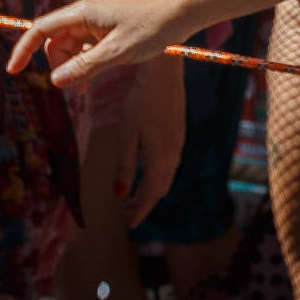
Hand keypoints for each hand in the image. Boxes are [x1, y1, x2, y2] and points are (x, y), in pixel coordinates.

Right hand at [6, 0, 185, 86]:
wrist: (178, 16)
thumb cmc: (150, 29)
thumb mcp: (116, 53)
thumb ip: (85, 67)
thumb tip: (55, 81)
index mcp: (82, 12)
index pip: (41, 29)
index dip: (24, 50)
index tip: (13, 71)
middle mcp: (84, 12)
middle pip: (55, 42)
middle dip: (60, 65)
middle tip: (82, 83)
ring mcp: (94, 19)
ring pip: (70, 47)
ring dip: (75, 66)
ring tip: (93, 81)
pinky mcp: (104, 27)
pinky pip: (85, 47)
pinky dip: (86, 61)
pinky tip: (100, 71)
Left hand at [115, 57, 185, 224]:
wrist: (164, 73)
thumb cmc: (140, 101)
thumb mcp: (127, 134)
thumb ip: (125, 165)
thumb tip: (120, 194)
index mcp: (160, 157)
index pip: (151, 193)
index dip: (141, 211)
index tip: (130, 225)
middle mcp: (173, 153)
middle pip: (162, 187)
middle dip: (146, 203)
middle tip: (129, 214)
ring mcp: (178, 142)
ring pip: (168, 175)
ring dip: (153, 189)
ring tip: (136, 196)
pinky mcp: (179, 132)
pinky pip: (171, 163)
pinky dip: (159, 175)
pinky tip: (149, 170)